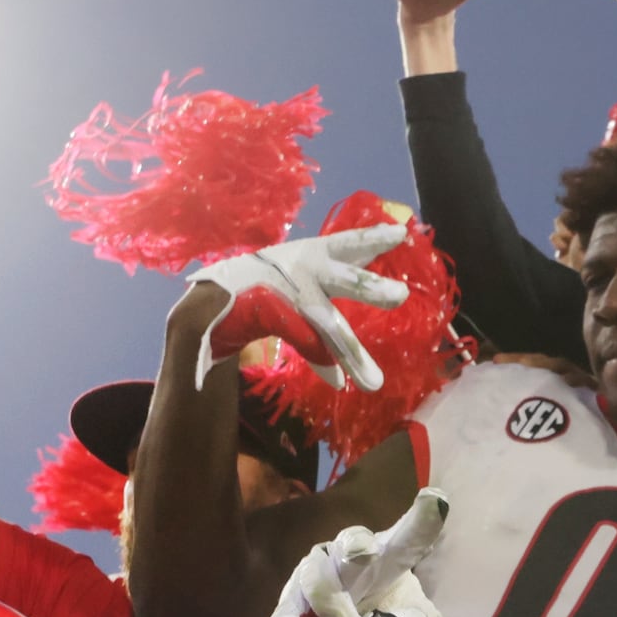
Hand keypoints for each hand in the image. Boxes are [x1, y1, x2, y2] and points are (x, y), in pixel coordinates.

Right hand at [187, 225, 409, 391]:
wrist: (215, 297)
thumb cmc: (270, 280)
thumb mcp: (305, 270)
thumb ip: (341, 272)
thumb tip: (374, 268)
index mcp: (314, 252)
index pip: (349, 243)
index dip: (374, 238)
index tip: (400, 234)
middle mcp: (305, 270)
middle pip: (344, 278)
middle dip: (370, 287)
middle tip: (400, 295)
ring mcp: (289, 296)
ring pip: (327, 323)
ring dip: (351, 352)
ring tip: (374, 382)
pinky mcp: (273, 318)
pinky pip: (304, 344)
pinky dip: (323, 364)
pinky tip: (339, 383)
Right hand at [269, 490, 449, 616]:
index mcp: (392, 562)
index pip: (409, 541)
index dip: (422, 521)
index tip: (436, 497)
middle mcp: (353, 561)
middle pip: (353, 542)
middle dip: (355, 543)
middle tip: (364, 550)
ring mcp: (319, 579)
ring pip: (317, 573)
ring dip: (330, 603)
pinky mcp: (293, 605)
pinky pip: (287, 608)